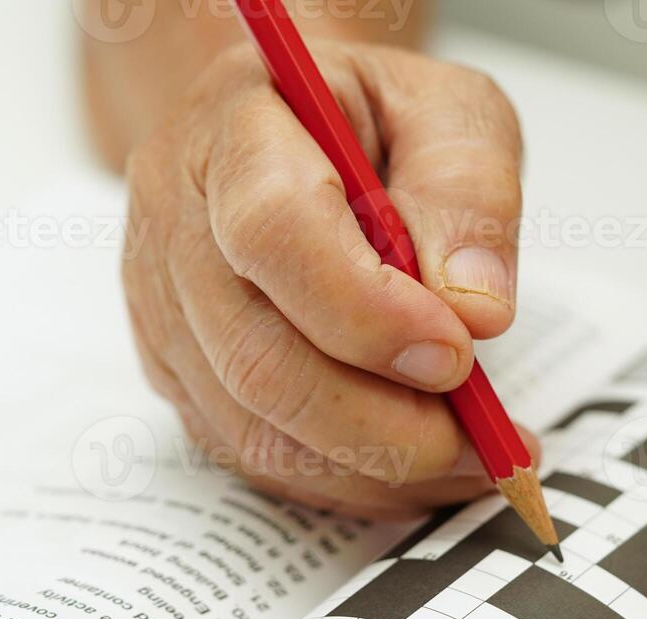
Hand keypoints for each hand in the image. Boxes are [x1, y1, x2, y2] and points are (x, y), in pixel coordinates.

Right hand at [123, 41, 528, 517]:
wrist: (294, 135)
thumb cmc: (373, 120)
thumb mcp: (449, 111)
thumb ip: (469, 193)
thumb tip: (476, 311)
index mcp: (233, 128)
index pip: (276, 234)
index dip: (368, 314)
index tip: (458, 355)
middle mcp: (173, 222)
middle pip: (257, 359)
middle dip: (382, 424)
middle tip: (484, 439)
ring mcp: (162, 309)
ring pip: (252, 430)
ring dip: (373, 467)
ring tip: (469, 455)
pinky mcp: (178, 375)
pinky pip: (253, 458)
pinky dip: (345, 480)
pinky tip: (414, 465)